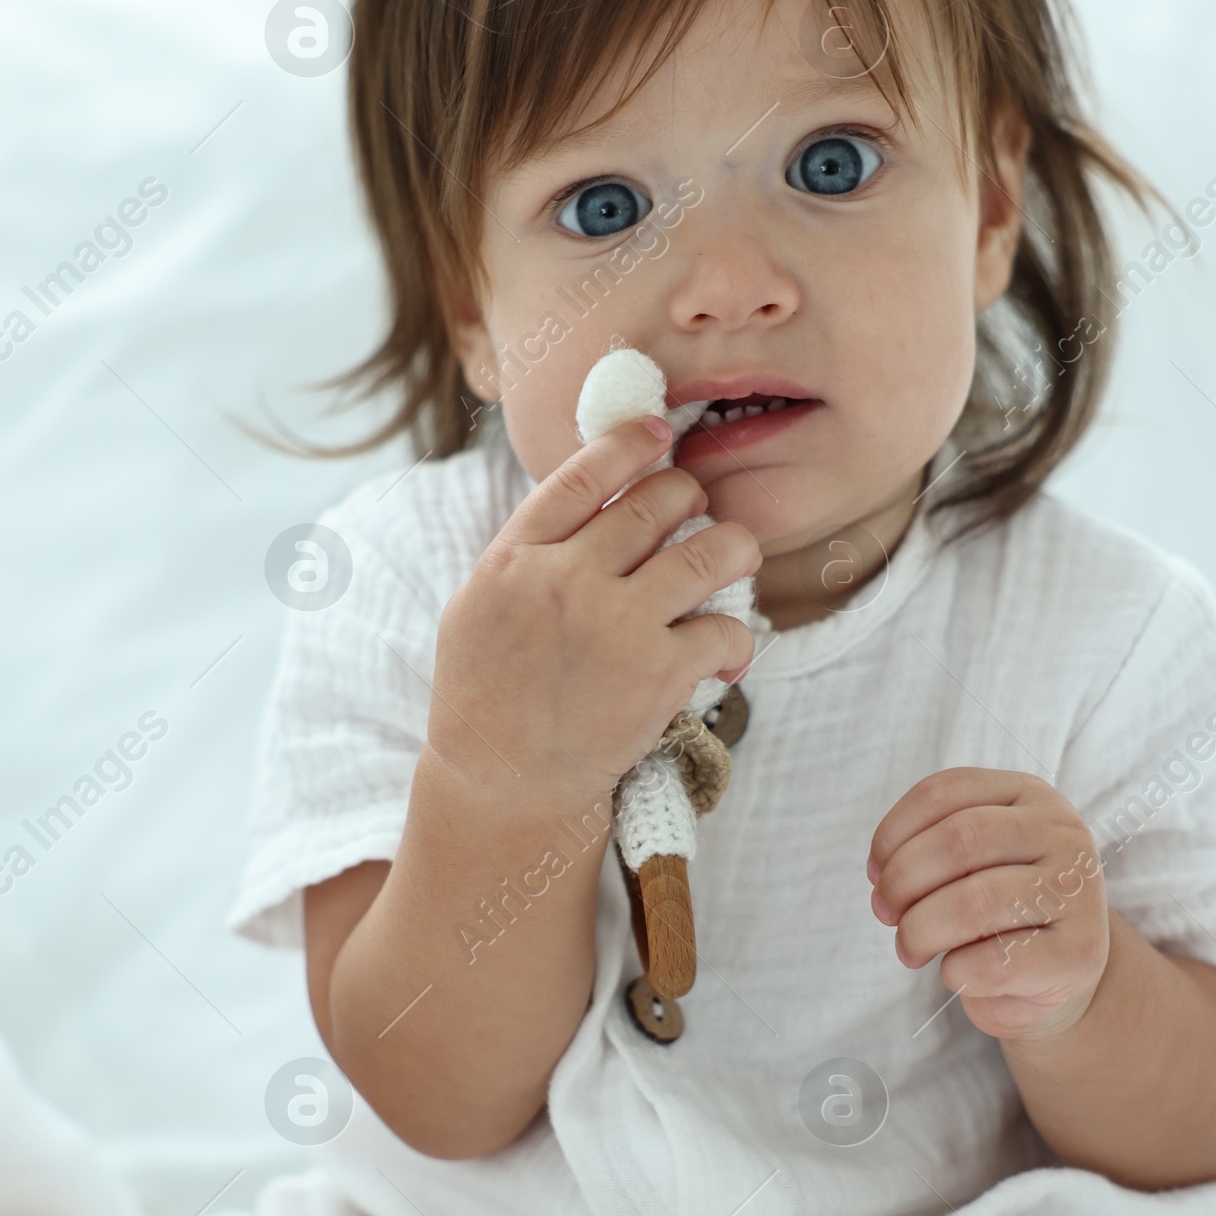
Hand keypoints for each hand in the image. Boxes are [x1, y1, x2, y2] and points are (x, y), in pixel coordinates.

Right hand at [428, 416, 759, 814]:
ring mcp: (615, 623)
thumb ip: (527, 553)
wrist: (501, 783)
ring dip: (734, 551)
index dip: (629, 443)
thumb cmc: (485, 698)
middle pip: (657, 502)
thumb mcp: (478, 607)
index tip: (659, 432)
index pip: (583, 475)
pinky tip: (724, 655)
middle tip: (695, 518)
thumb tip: (584, 505)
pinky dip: (736, 640)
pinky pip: (726, 629)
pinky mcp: (658, 672)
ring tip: (735, 562)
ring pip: (710, 552)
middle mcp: (567, 579)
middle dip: (689, 499)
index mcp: (517, 558)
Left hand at [867, 770, 1107, 1042]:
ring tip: (910, 949)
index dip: (894, 832)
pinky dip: (956, 972)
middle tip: (885, 914)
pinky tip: (956, 972)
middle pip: (958, 840)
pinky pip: (995, 962)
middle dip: (902, 881)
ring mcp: (1078, 892)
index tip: (876, 871)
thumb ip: (931, 850)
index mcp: (1029, 796)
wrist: (1061, 972)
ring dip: (920, 931)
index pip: (945, 792)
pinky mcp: (1079, 952)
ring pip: (975, 902)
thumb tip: (882, 874)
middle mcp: (1062, 833)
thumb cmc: (1002, 912)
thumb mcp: (971, 862)